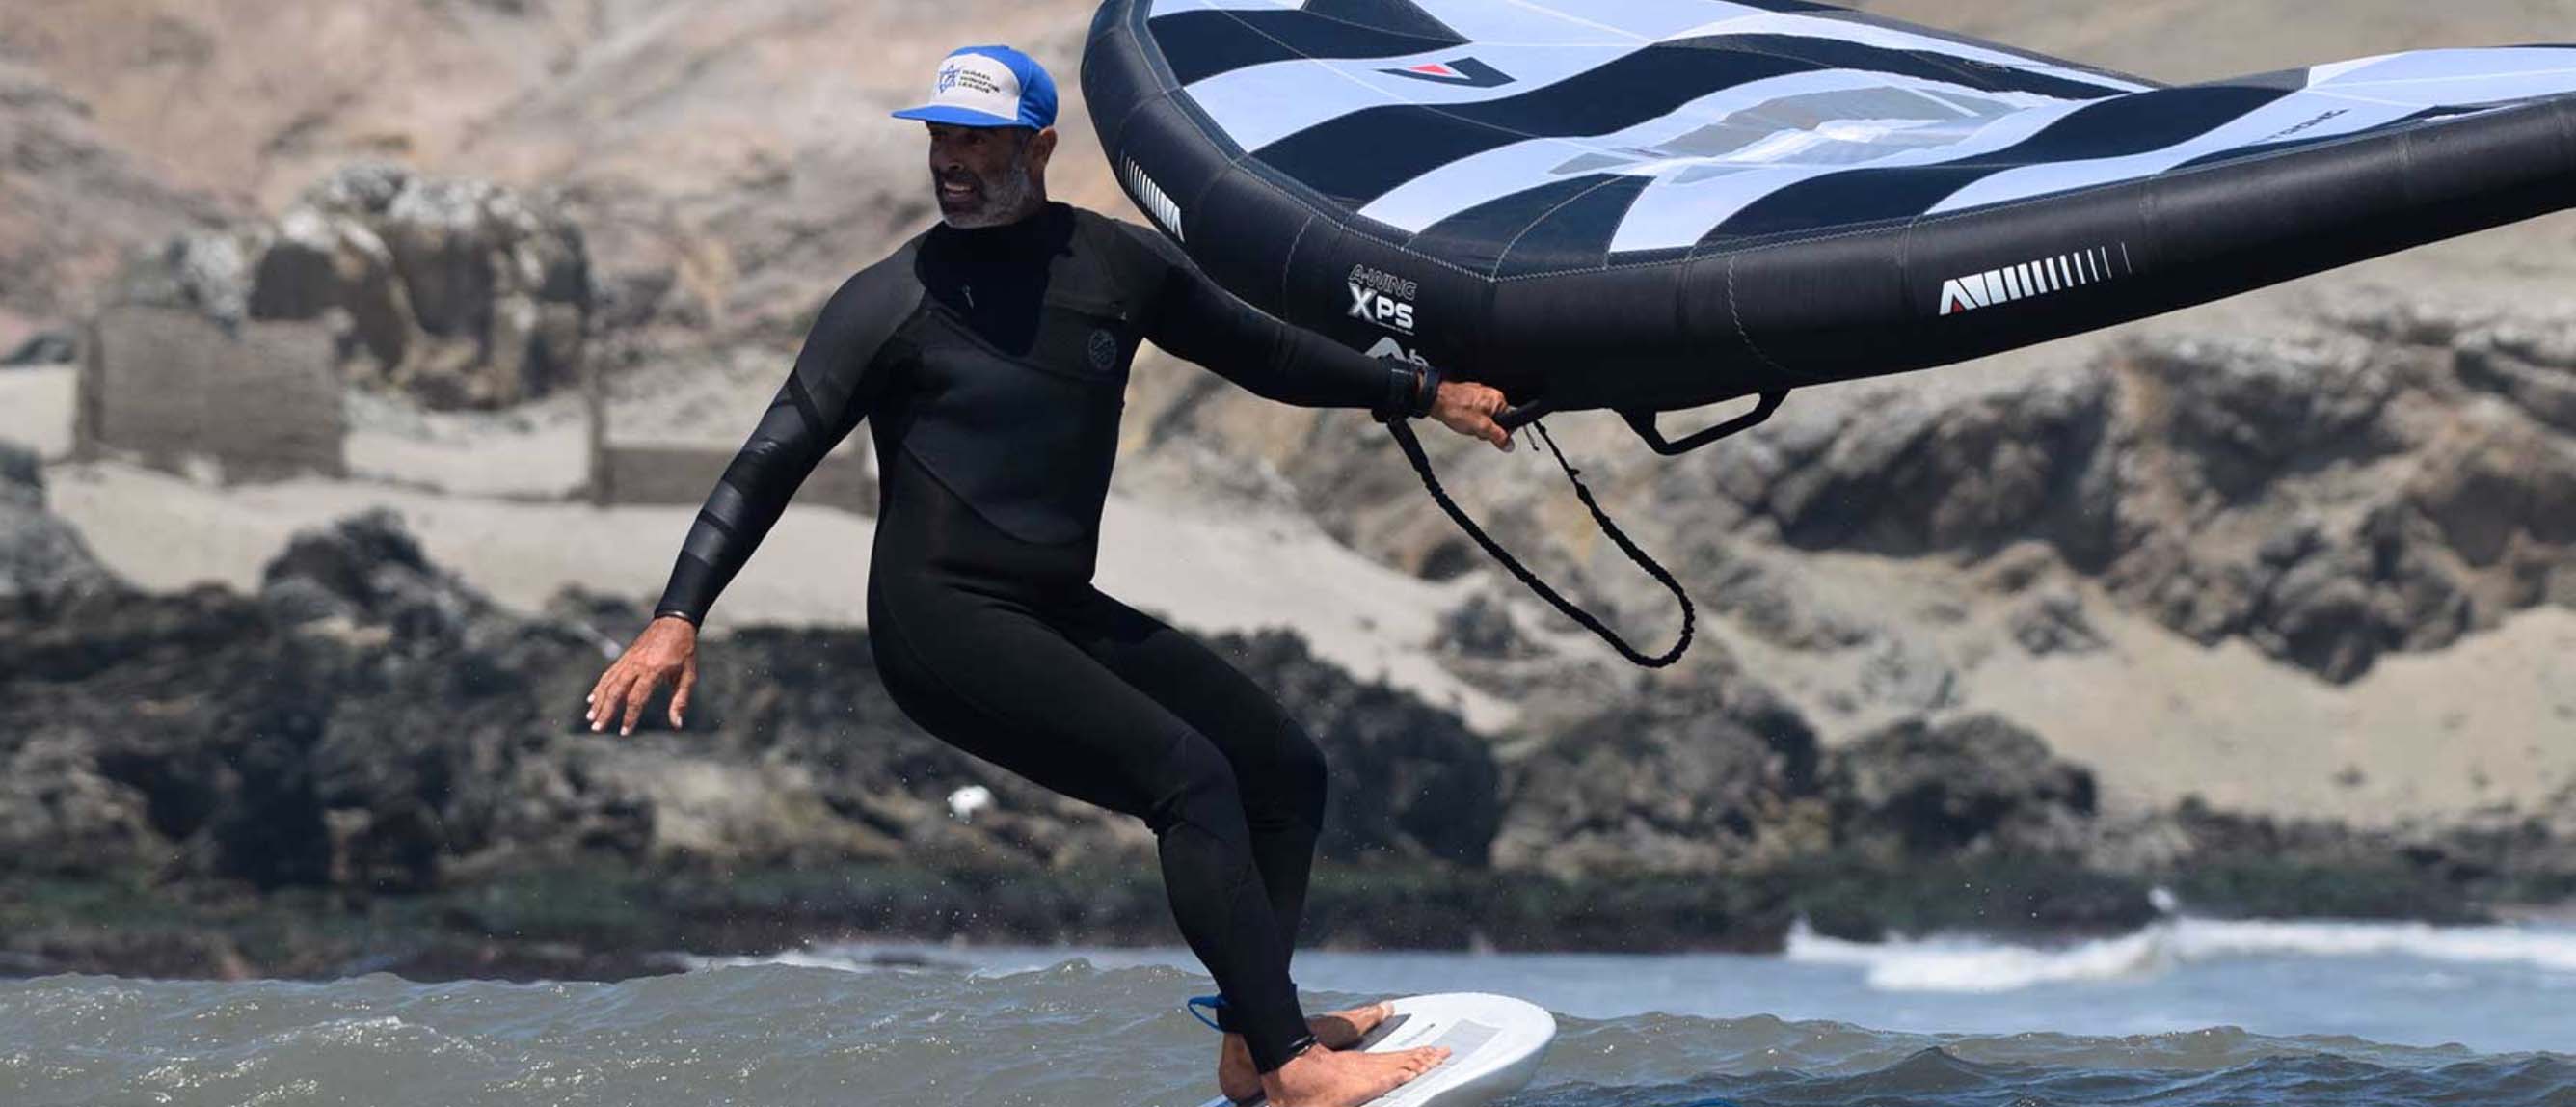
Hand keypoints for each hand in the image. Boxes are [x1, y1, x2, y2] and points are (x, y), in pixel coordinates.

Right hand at [586, 616, 700, 734]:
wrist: (675, 622)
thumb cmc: (684, 651)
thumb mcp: (688, 676)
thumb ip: (680, 700)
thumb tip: (677, 725)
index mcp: (653, 671)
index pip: (637, 698)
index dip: (630, 717)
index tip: (625, 732)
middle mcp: (636, 665)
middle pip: (616, 692)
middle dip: (605, 712)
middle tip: (596, 729)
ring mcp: (628, 660)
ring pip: (608, 683)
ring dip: (598, 701)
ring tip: (590, 717)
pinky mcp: (625, 656)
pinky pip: (609, 673)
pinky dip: (599, 687)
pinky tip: (592, 698)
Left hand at [1430, 380, 1512, 451]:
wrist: (1436, 400)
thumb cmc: (1456, 408)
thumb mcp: (1481, 427)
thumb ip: (1498, 436)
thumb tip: (1509, 444)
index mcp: (1498, 399)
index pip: (1509, 421)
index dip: (1498, 432)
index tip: (1489, 435)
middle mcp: (1490, 394)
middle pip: (1496, 420)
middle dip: (1485, 428)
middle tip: (1474, 428)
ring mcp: (1479, 395)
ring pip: (1484, 418)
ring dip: (1476, 424)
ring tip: (1465, 422)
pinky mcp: (1469, 397)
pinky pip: (1474, 412)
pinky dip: (1469, 418)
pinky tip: (1461, 419)